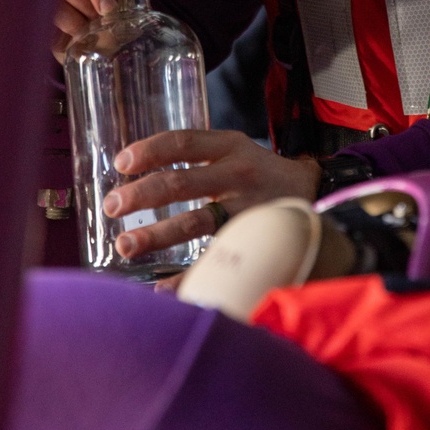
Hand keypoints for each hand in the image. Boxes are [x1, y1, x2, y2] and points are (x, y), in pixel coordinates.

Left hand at [101, 128, 321, 258]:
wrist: (317, 194)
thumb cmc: (261, 173)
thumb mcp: (235, 151)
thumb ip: (196, 157)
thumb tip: (136, 171)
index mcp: (230, 147)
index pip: (183, 142)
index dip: (151, 150)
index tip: (122, 163)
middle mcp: (237, 174)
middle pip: (181, 183)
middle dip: (141, 195)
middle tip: (112, 206)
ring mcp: (246, 209)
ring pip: (194, 222)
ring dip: (155, 235)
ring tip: (125, 245)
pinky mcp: (253, 240)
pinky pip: (216, 260)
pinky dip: (187, 276)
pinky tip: (160, 287)